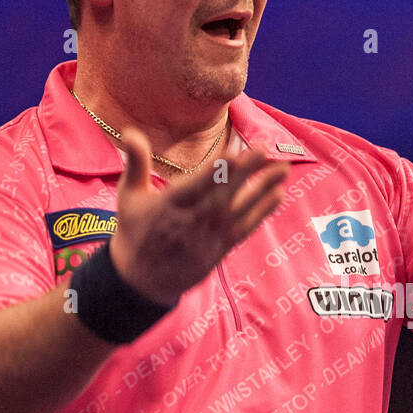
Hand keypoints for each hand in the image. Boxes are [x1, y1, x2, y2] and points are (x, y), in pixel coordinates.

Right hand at [108, 126, 289, 306]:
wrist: (143, 280)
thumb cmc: (136, 232)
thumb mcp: (129, 196)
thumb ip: (135, 163)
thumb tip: (129, 131)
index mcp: (169, 205)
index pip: (195, 185)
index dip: (215, 171)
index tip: (233, 153)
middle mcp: (193, 220)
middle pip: (223, 193)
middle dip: (245, 171)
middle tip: (264, 148)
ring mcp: (210, 235)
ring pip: (241, 209)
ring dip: (263, 188)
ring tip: (284, 168)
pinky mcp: (221, 247)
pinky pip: (246, 227)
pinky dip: (263, 212)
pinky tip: (279, 194)